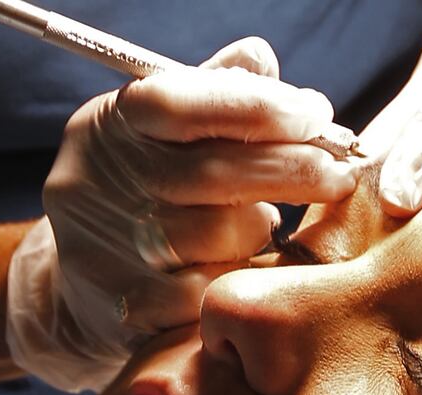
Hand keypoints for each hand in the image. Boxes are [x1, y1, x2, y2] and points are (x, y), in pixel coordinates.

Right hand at [7, 37, 358, 390]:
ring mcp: (104, 250)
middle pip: (212, 173)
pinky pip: (209, 294)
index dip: (255, 107)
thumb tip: (261, 60)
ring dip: (262, 227)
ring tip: (270, 222)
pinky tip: (247, 264)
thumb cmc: (148, 188)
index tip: (316, 115)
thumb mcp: (165, 131)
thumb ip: (214, 92)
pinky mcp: (123, 308)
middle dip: (292, 169)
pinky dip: (242, 275)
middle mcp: (94, 184)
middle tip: (339, 172)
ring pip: (217, 237)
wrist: (82, 279)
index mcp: (109, 127)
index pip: (179, 103)